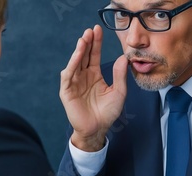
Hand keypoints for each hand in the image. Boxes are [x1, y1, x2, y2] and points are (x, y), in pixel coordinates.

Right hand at [59, 25, 127, 151]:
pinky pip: (68, 77)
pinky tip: (76, 58)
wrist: (97, 129)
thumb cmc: (107, 113)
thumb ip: (120, 76)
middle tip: (90, 30)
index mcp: (94, 75)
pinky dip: (71, 66)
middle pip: (84, 56)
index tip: (98, 30)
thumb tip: (124, 58)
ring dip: (78, 51)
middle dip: (87, 43)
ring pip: (75, 63)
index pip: (94, 55)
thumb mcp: (118, 92)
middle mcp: (83, 76)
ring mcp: (74, 83)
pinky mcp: (67, 92)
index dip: (96, 43)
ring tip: (84, 40)